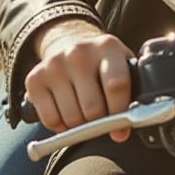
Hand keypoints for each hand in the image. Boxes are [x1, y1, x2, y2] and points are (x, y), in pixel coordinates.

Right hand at [26, 18, 133, 141]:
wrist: (69, 43)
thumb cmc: (102, 64)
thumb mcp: (121, 64)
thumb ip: (130, 86)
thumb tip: (139, 118)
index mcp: (107, 47)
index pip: (116, 85)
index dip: (120, 114)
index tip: (121, 130)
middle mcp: (79, 52)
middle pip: (93, 108)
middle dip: (99, 122)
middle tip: (101, 119)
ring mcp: (54, 64)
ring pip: (72, 118)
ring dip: (80, 126)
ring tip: (85, 113)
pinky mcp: (35, 78)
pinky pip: (51, 120)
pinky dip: (60, 126)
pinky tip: (67, 112)